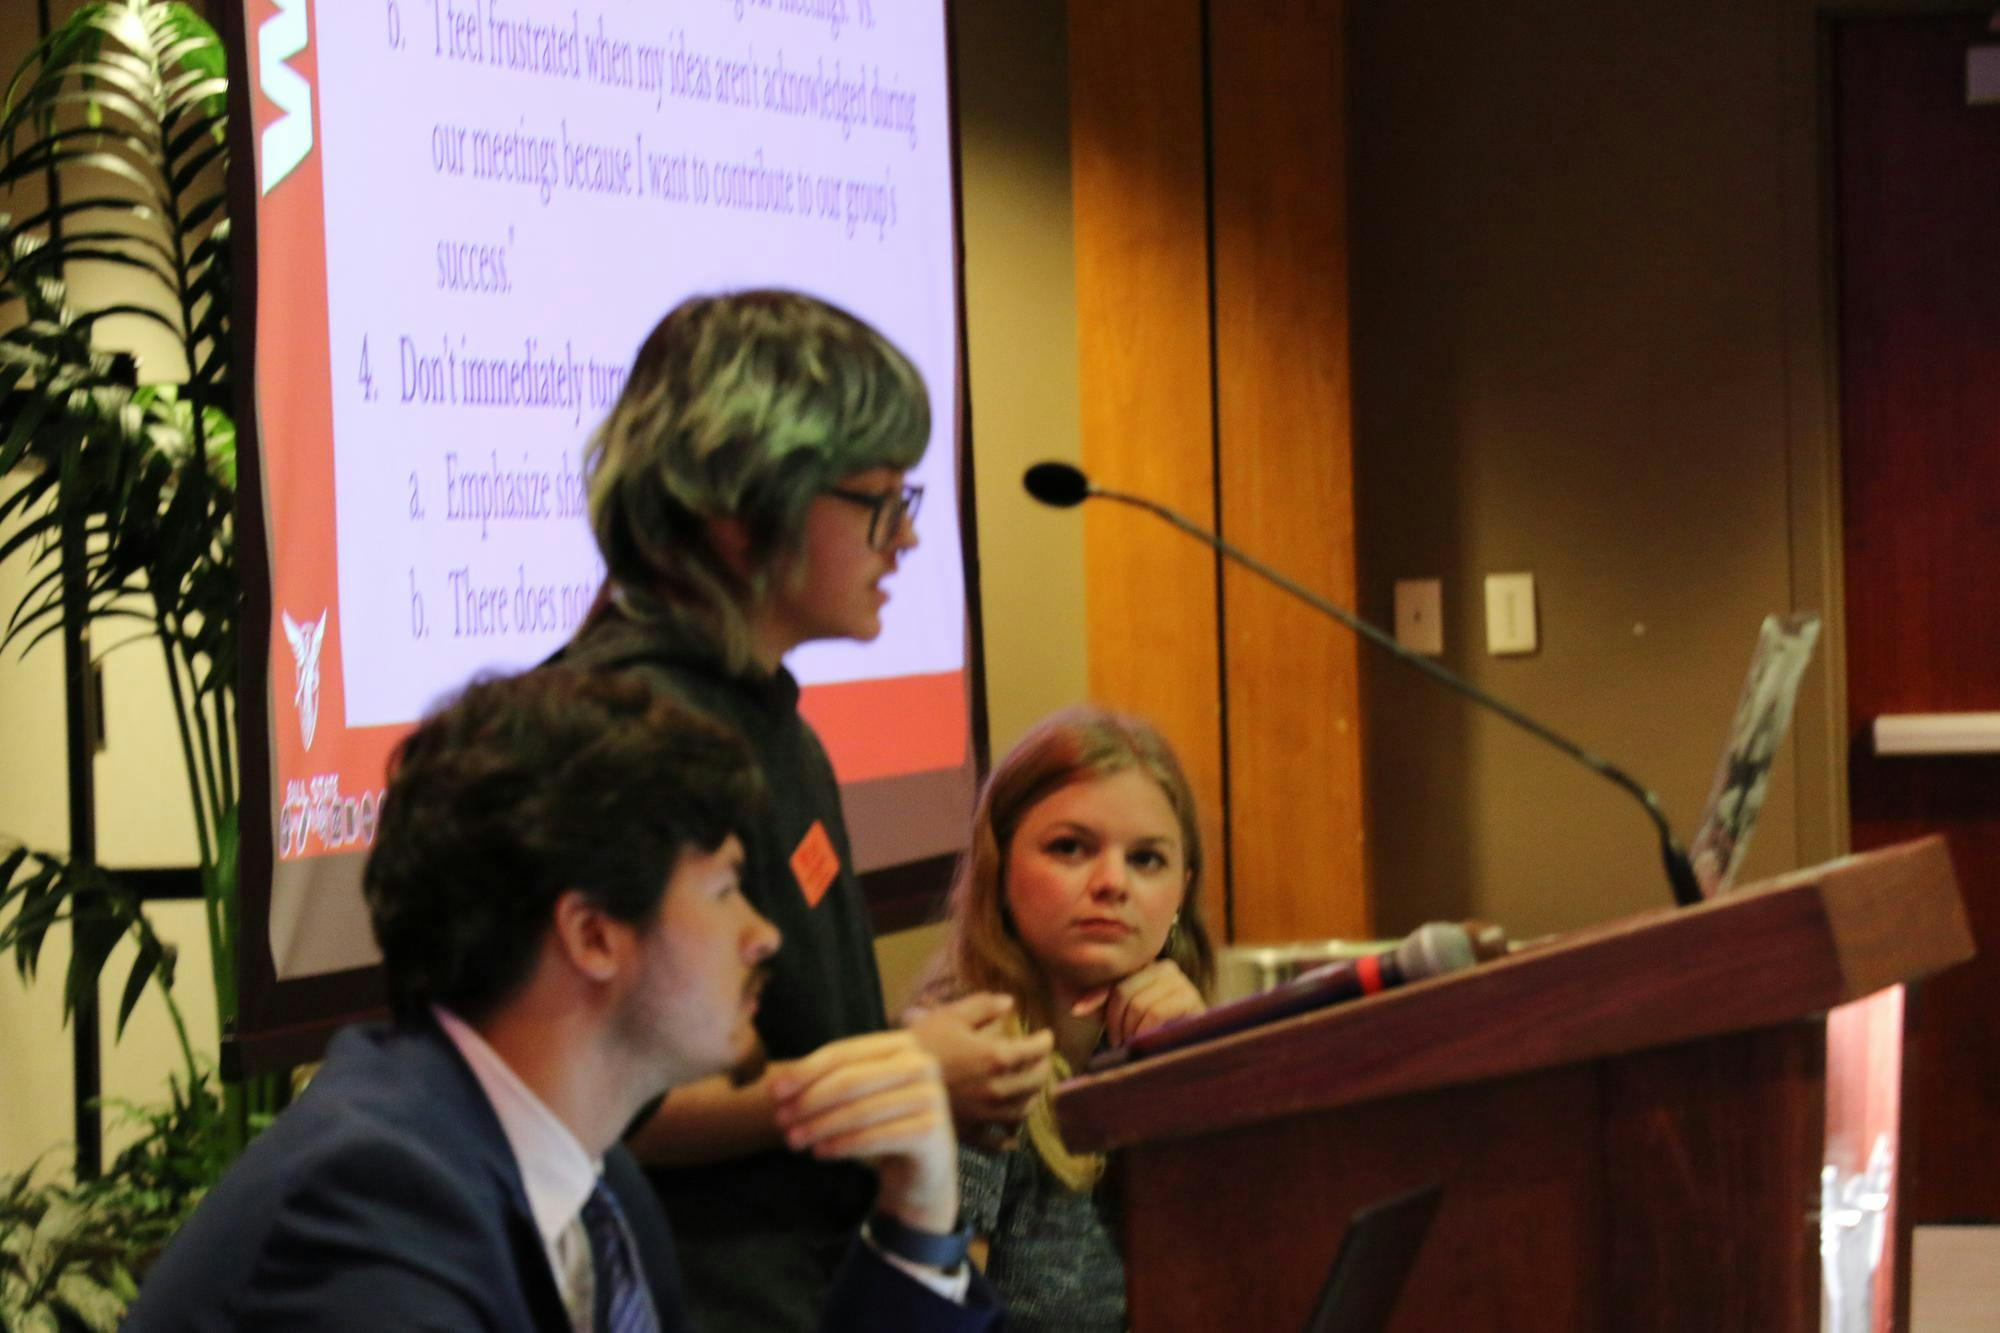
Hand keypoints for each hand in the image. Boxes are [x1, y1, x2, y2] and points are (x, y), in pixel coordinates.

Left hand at [769, 1032, 956, 1233]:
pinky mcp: (933, 1130)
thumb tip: (773, 1076)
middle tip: (780, 1120)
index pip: (843, 1053)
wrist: (923, 1171)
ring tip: (793, 1141)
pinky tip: (820, 1153)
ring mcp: (932, 1096)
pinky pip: (877, 1136)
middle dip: (809, 1101)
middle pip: (850, 1080)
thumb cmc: (883, 1125)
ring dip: (820, 1126)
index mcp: (901, 1044)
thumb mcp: (855, 1097)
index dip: (805, 1071)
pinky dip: (843, 1145)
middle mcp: (922, 1064)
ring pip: (860, 1110)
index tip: (773, 1092)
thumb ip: (822, 1082)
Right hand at [903, 993, 1053, 1138]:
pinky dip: (1009, 1137)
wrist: (890, 1082)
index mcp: (995, 1057)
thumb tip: (1010, 1003)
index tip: (1046, 1036)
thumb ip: (984, 1006)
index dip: (1045, 1041)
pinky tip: (1010, 1133)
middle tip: (1042, 1061)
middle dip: (1043, 1068)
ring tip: (1029, 1090)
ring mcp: (984, 1114)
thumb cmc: (920, 1043)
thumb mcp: (950, 1015)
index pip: (1035, 1050)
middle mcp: (996, 1089)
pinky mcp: (969, 1133)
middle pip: (1035, 1082)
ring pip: (1022, 1111)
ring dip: (1031, 1098)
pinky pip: (998, 1141)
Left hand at [1072, 960, 1205, 1047]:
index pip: (1115, 981)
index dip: (1097, 999)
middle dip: (1115, 1021)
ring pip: (1139, 1004)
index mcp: (1149, 966)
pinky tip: (1144, 1042)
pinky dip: (1143, 1031)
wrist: (1193, 1045)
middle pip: (1124, 991)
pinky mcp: (1191, 1000)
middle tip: (1116, 1041)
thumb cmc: (1154, 1028)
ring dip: (1129, 1030)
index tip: (1079, 1013)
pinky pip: (1155, 1013)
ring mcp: (1182, 983)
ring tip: (1131, 1044)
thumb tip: (1078, 1009)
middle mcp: (1167, 968)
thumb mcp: (1124, 1012)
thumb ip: (1104, 1003)